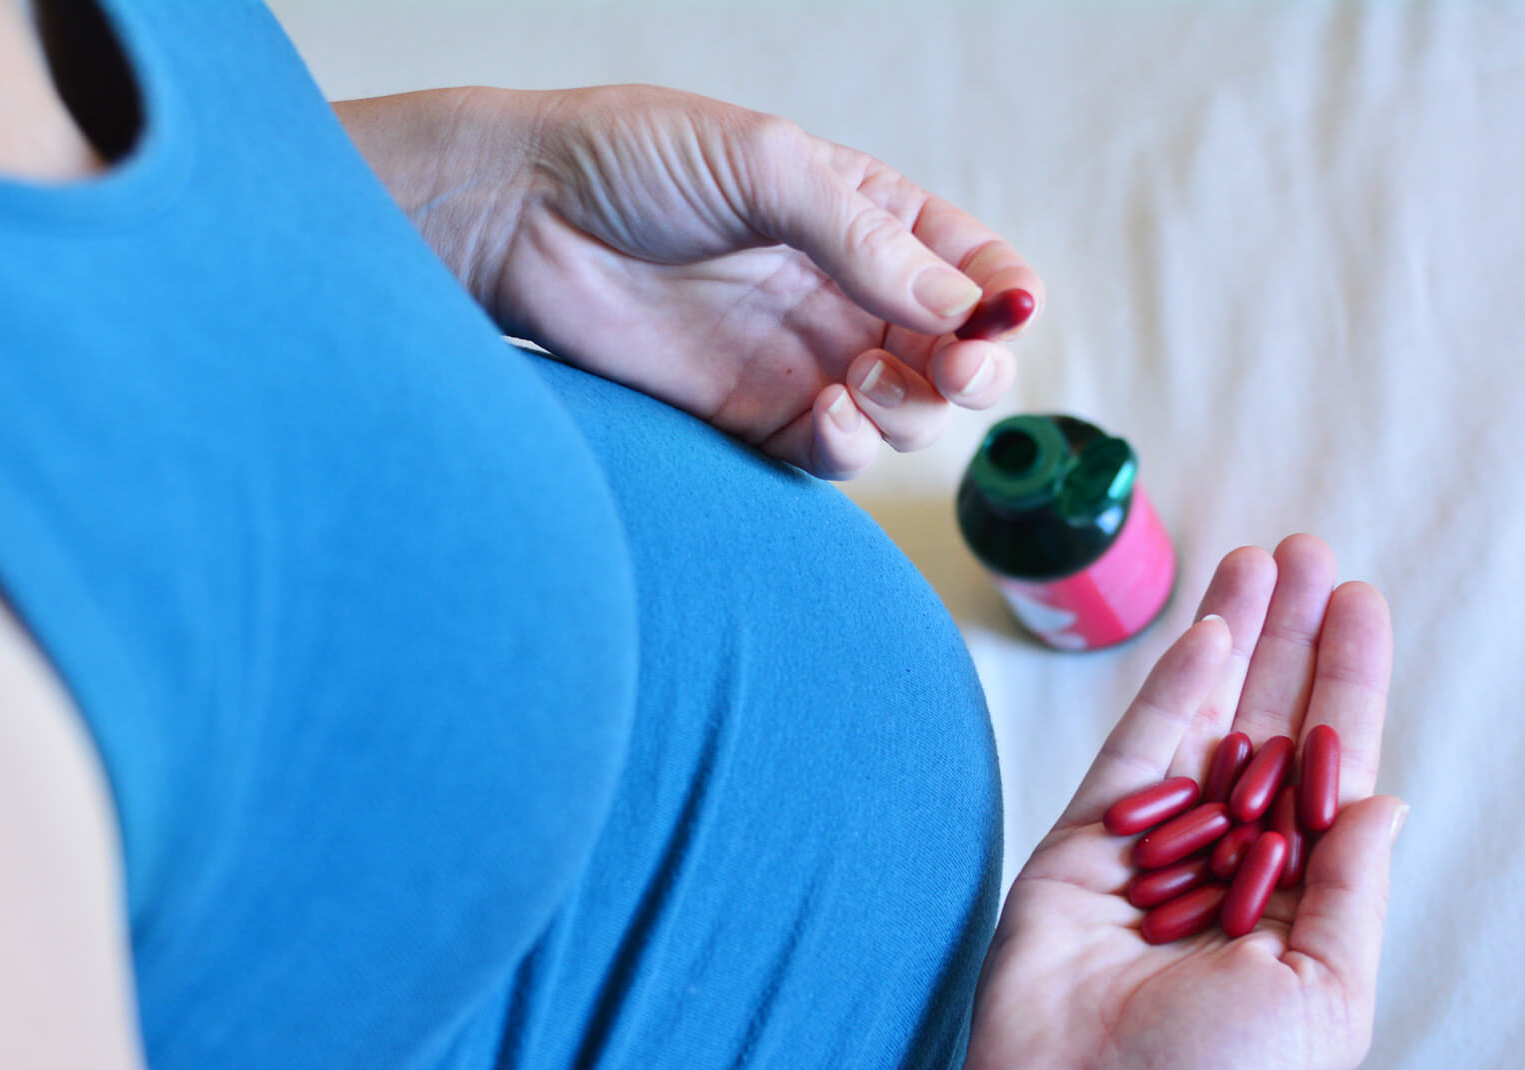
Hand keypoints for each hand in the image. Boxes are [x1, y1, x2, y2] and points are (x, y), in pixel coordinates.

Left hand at [345, 85, 1041, 478]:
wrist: (521, 218)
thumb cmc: (633, 159)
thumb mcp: (766, 165)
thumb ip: (866, 238)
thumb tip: (961, 306)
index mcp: (866, 214)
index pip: (974, 268)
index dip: (1003, 299)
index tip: (996, 316)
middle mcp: (845, 291)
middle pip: (958, 354)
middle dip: (975, 370)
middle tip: (954, 370)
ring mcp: (803, 357)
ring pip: (908, 414)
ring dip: (908, 408)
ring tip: (853, 378)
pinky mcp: (754, 415)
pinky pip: (835, 454)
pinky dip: (850, 447)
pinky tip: (827, 415)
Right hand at [953, 534, 1402, 1069]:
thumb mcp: (1325, 1000)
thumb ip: (1350, 893)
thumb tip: (1382, 799)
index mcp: (1298, 897)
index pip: (1333, 767)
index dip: (1350, 686)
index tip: (1362, 605)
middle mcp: (1234, 855)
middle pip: (1272, 721)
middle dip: (1296, 638)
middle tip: (1313, 552)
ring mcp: (1161, 840)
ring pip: (1207, 716)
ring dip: (1238, 637)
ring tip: (1263, 559)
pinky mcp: (1090, 833)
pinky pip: (1142, 744)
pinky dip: (1175, 686)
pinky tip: (1211, 630)